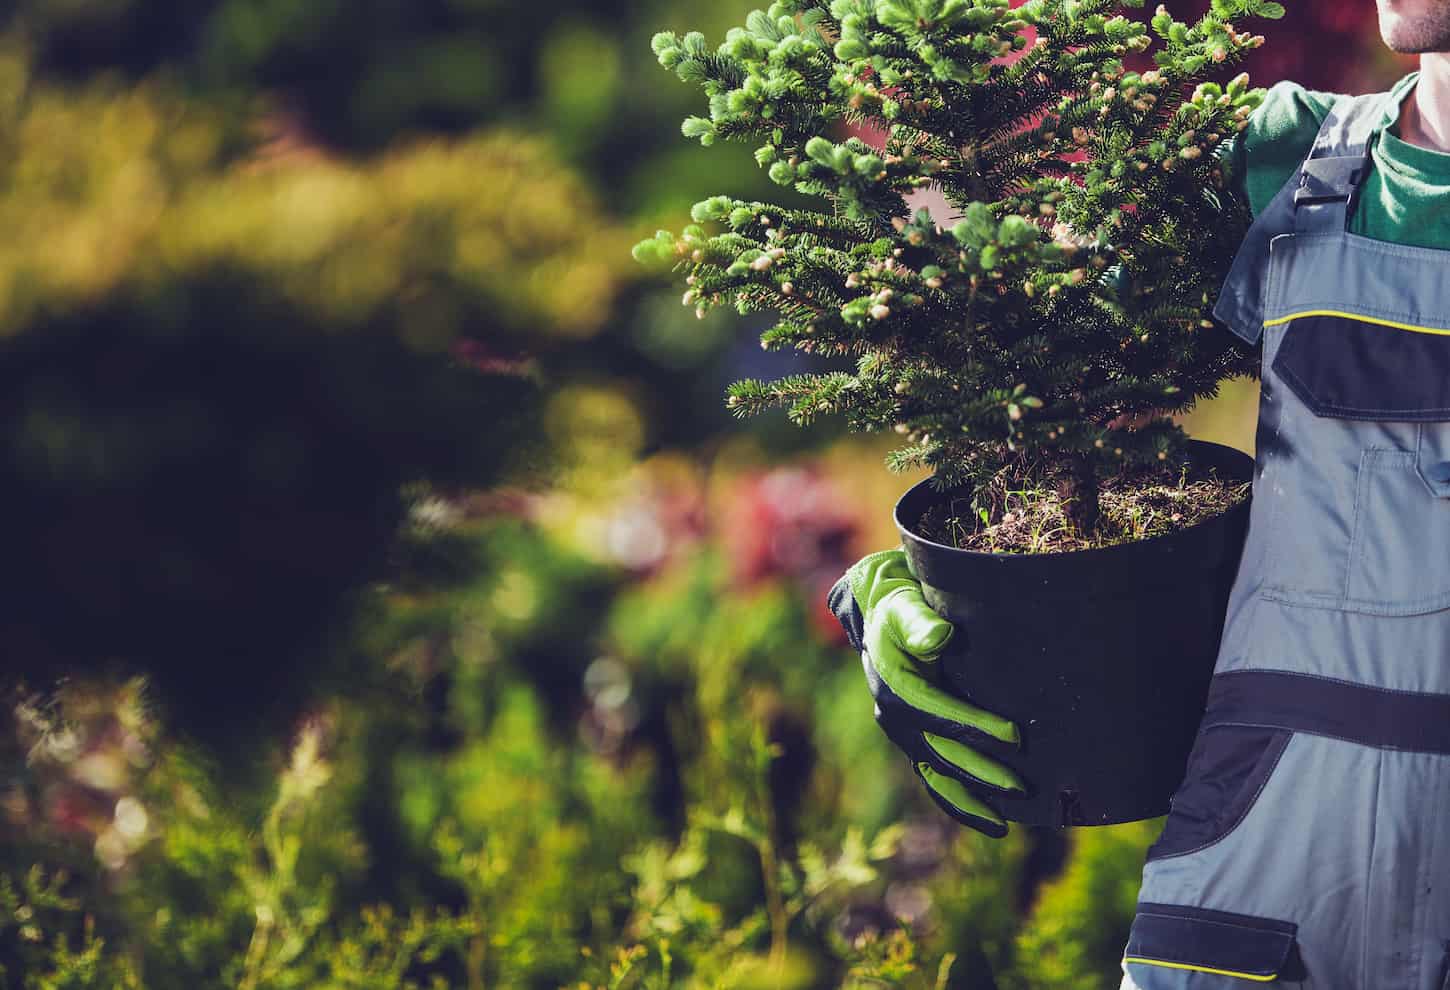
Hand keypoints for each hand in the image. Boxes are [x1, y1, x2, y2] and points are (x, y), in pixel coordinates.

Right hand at [827, 548, 1025, 836]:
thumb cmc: (902, 609)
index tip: (1013, 735)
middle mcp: (893, 717)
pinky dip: (959, 802)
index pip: (936, 712)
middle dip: (980, 772)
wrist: (881, 618)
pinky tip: (989, 819)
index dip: (973, 727)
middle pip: (939, 752)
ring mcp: (904, 734)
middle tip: (1020, 786)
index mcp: (893, 685)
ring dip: (969, 800)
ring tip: (1004, 825)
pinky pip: (936, 780)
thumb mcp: (906, 607)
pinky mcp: (916, 743)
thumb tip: (939, 640)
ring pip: (936, 776)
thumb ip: (920, 622)